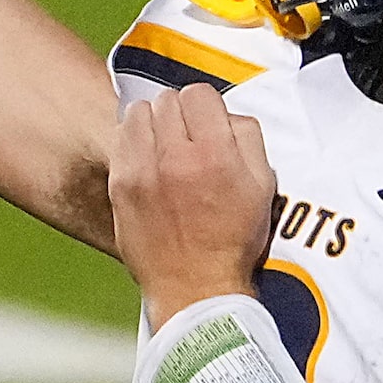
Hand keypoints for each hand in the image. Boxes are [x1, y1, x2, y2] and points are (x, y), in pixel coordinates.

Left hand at [109, 84, 276, 323]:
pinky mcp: (119, 185)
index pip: (200, 93)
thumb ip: (248, 138)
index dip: (207, 107)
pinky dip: (133, 141)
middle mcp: (175, 157)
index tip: (208, 123)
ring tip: (164, 146)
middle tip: (188, 138)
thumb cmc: (230, 242)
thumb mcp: (262, 187)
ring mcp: (142, 170)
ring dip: (153, 122)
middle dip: (181, 114)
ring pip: (139, 113)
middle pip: (168, 100)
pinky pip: (120, 139)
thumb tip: (227, 114)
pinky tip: (146, 160)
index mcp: (215, 154)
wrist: (194, 288)